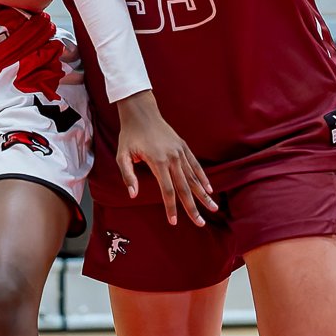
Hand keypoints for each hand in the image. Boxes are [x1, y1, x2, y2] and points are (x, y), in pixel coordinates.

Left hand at [115, 91, 216, 225]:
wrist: (141, 112)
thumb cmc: (130, 135)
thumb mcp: (122, 155)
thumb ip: (128, 176)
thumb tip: (133, 195)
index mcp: (158, 161)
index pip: (167, 190)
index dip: (171, 207)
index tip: (173, 222)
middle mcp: (173, 158)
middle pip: (185, 188)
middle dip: (193, 207)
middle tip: (200, 223)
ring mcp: (180, 152)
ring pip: (194, 178)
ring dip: (203, 195)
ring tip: (213, 208)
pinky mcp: (183, 147)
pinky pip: (196, 165)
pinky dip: (203, 178)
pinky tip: (209, 189)